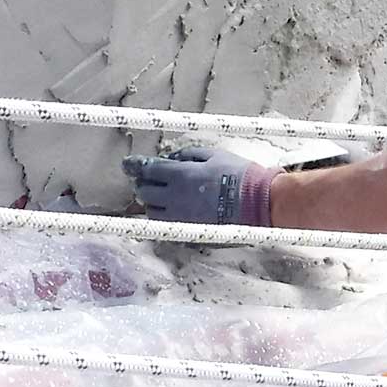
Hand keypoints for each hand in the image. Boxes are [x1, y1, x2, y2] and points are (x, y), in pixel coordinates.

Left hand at [121, 146, 274, 224]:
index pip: (148, 171)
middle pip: (145, 194)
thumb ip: (187, 155)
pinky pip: (167, 225)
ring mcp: (181, 218)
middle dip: (142, 185)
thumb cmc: (239, 174)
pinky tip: (172, 211)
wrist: (258, 202)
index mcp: (180, 176)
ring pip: (153, 213)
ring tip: (159, 197)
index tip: (127, 164)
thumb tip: (170, 159)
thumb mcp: (214, 154)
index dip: (135, 167)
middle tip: (146, 180)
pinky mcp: (190, 231)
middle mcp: (175, 199)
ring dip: (151, 203)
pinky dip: (164, 218)